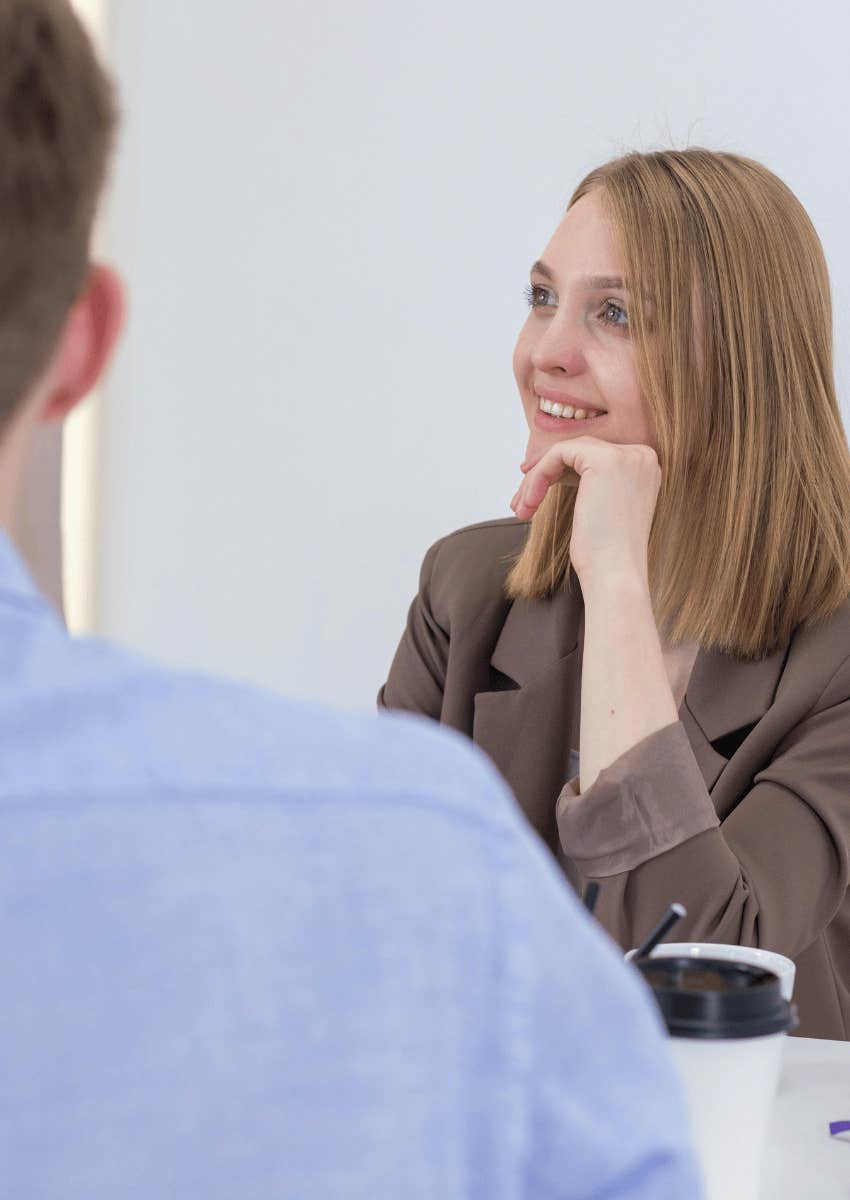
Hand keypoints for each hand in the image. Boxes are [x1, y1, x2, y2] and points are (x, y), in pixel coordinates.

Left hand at [510, 436, 661, 588]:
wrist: (615, 576)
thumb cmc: (605, 555)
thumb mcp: (601, 509)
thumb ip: (590, 484)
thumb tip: (556, 467)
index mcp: (645, 467)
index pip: (593, 455)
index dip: (559, 471)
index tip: (532, 491)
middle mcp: (642, 456)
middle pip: (578, 451)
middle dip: (544, 475)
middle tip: (520, 502)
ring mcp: (626, 456)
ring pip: (565, 452)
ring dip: (537, 480)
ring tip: (520, 509)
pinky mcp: (604, 460)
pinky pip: (558, 454)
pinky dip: (538, 477)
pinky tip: (529, 503)